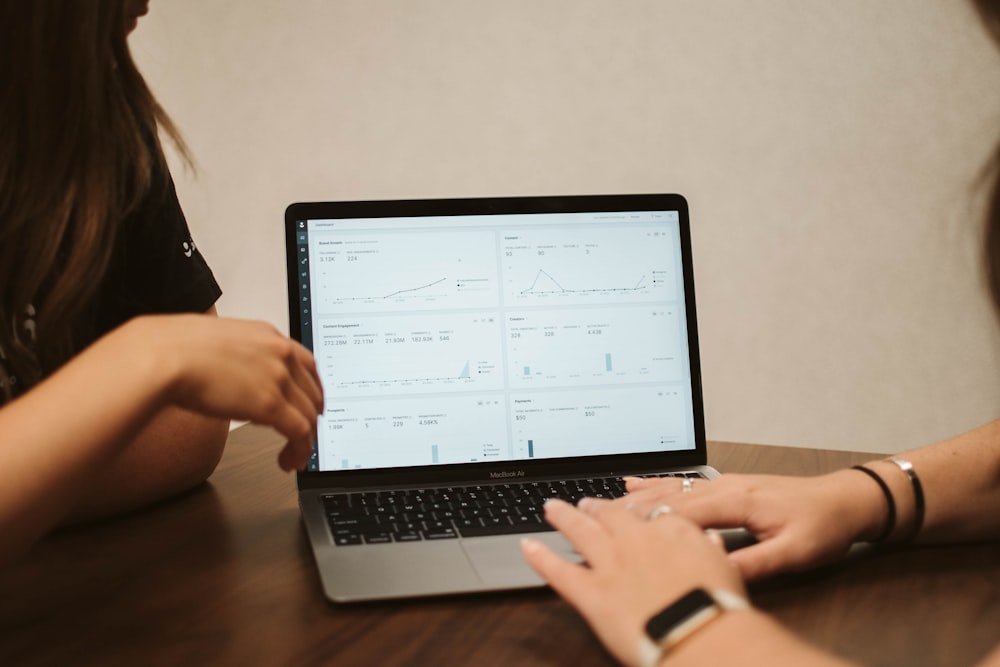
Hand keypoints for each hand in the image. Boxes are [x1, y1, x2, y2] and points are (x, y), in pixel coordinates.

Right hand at [127, 315, 323, 470]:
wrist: (163, 355)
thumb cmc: (174, 349)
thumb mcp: (218, 343)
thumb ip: (238, 358)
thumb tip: (237, 378)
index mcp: (268, 335)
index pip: (306, 363)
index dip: (312, 388)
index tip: (310, 403)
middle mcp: (279, 354)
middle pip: (312, 391)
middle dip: (310, 417)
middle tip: (304, 435)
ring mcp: (278, 378)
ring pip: (309, 415)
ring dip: (305, 440)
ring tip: (293, 456)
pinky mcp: (271, 404)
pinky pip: (300, 433)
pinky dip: (301, 450)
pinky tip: (290, 460)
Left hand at [521, 498, 743, 666]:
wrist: (700, 632)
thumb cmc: (719, 606)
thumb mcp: (727, 569)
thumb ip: (710, 550)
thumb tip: (709, 541)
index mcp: (671, 530)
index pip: (652, 513)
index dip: (640, 513)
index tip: (634, 512)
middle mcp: (636, 539)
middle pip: (611, 514)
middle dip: (598, 507)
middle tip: (586, 502)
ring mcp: (610, 564)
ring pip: (580, 531)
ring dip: (564, 517)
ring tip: (552, 508)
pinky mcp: (591, 592)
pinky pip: (558, 571)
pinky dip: (540, 558)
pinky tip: (527, 546)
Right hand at [620, 473, 879, 580]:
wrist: (846, 501)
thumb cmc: (823, 526)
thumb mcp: (794, 553)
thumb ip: (754, 563)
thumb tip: (715, 573)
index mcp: (737, 500)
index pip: (679, 513)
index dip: (643, 523)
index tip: (611, 533)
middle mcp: (724, 487)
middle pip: (665, 498)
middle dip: (625, 508)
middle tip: (587, 515)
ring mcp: (723, 484)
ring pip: (669, 490)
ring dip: (634, 497)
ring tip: (599, 502)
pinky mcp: (726, 487)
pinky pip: (681, 484)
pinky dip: (653, 485)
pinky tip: (633, 485)